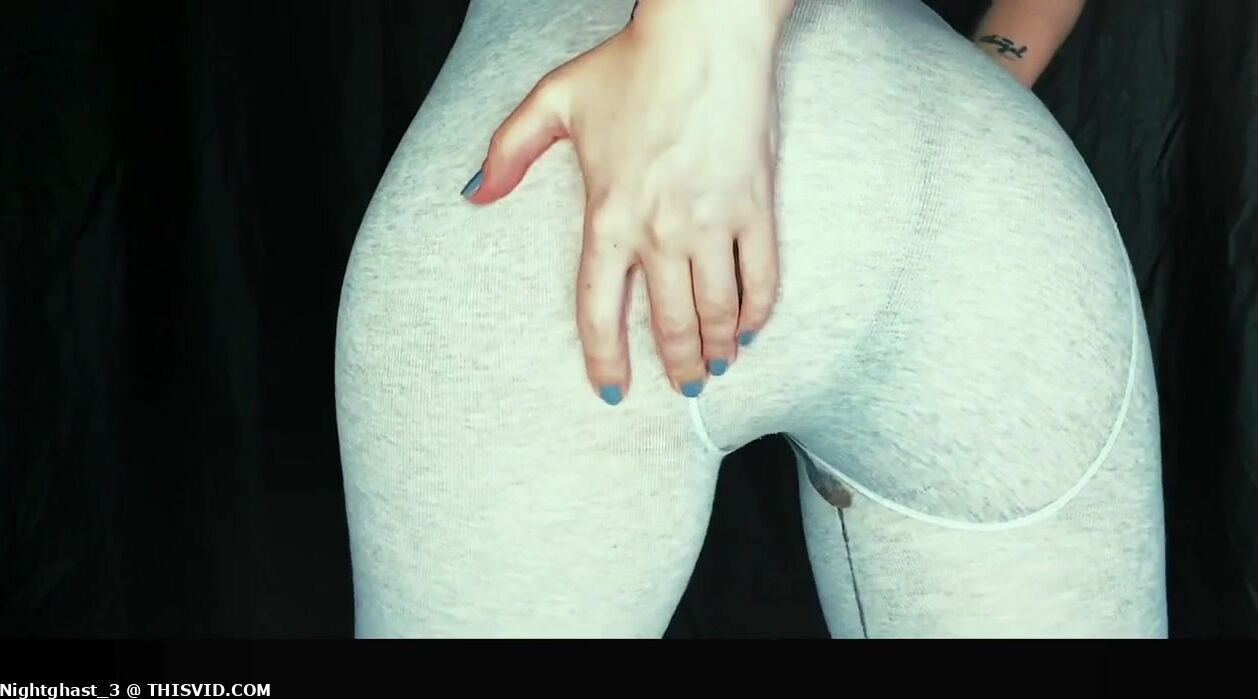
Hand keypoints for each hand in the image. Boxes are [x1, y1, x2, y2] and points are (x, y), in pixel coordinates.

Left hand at [462, 1, 789, 404]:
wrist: (704, 36)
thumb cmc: (630, 65)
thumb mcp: (553, 100)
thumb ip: (508, 151)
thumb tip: (475, 195)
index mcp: (607, 217)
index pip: (599, 313)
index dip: (605, 362)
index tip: (612, 392)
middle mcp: (659, 232)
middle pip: (669, 326)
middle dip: (675, 367)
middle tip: (681, 386)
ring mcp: (712, 223)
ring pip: (716, 313)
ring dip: (716, 350)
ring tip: (715, 367)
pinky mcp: (754, 207)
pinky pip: (761, 278)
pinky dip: (757, 312)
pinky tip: (749, 328)